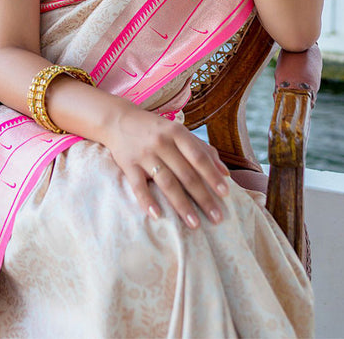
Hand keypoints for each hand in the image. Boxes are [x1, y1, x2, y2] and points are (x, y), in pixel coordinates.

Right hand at [104, 103, 230, 227]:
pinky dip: (147, 201)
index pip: (198, 157)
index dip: (212, 175)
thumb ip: (202, 149)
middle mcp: (161, 142)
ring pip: (166, 182)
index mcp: (177, 132)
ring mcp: (144, 154)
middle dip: (203, 197)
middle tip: (217, 218)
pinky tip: (158, 216)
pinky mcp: (127, 164)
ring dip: (181, 205)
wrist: (117, 120)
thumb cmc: (155, 129)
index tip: (225, 194)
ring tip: (194, 224)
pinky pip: (138, 186)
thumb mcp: (178, 132)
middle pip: (185, 173)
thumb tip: (225, 173)